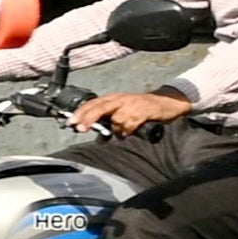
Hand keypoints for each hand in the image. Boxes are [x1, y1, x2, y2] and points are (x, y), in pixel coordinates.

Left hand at [74, 87, 197, 137]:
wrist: (167, 102)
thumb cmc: (143, 108)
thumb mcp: (125, 114)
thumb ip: (111, 124)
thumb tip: (99, 139)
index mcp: (114, 99)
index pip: (93, 104)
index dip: (81, 113)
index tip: (70, 122)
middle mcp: (121, 99)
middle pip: (100, 107)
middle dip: (88, 118)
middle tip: (80, 128)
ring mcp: (132, 103)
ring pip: (116, 118)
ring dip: (115, 129)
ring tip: (122, 134)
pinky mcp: (144, 109)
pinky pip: (131, 122)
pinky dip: (128, 130)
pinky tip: (130, 132)